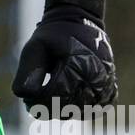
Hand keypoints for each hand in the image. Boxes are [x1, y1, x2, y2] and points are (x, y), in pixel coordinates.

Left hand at [11, 0, 116, 116]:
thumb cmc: (53, 35)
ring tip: (50, 96)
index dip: (38, 103)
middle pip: (69, 107)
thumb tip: (24, 96)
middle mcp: (97, 76)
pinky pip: (94, 110)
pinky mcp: (110, 89)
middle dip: (48, 107)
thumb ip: (28, 70)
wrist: (80, 22)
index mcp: (80, 64)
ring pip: (81, 112)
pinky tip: (67, 98)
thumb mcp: (35, 46)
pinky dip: (79, 109)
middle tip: (35, 101)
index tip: (27, 102)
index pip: (56, 96)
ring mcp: (106, 84)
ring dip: (63, 109)